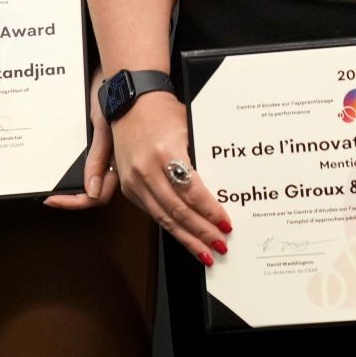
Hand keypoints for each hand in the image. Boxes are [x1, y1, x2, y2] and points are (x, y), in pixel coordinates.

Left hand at [45, 68, 120, 209]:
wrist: (114, 72)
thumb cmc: (113, 94)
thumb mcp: (103, 125)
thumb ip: (99, 157)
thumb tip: (91, 191)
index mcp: (117, 160)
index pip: (97, 196)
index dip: (75, 202)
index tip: (53, 199)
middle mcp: (112, 160)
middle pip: (93, 191)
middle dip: (72, 197)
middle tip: (50, 196)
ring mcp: (105, 152)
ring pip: (90, 179)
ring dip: (73, 185)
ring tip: (53, 185)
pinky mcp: (98, 141)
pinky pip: (87, 161)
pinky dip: (74, 169)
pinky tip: (60, 165)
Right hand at [110, 91, 231, 264]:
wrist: (130, 103)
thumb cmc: (162, 112)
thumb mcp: (188, 127)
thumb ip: (201, 157)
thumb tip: (223, 188)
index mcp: (165, 152)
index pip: (192, 191)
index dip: (210, 211)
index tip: (226, 223)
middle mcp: (146, 169)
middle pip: (177, 211)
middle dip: (201, 233)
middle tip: (220, 246)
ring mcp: (134, 181)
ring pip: (164, 219)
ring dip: (186, 239)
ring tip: (205, 253)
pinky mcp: (129, 188)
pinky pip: (153, 213)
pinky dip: (171, 228)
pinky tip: (185, 237)